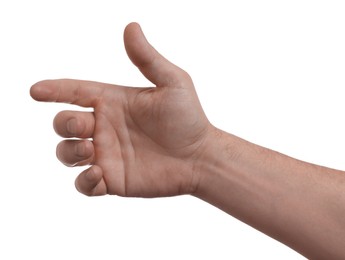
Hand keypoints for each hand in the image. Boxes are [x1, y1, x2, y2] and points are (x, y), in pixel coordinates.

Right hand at [30, 22, 210, 196]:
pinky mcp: (113, 180)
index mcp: (113, 102)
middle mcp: (105, 127)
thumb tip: (131, 27)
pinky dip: (83, 181)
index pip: (74, 92)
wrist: (201, 157)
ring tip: (90, 150)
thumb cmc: (189, 118)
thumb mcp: (172, 82)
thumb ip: (147, 58)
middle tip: (86, 127)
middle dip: (64, 124)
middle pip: (64, 123)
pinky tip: (99, 175)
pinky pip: (84, 184)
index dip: (53, 90)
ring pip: (66, 153)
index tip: (36, 91)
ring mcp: (107, 155)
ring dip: (68, 151)